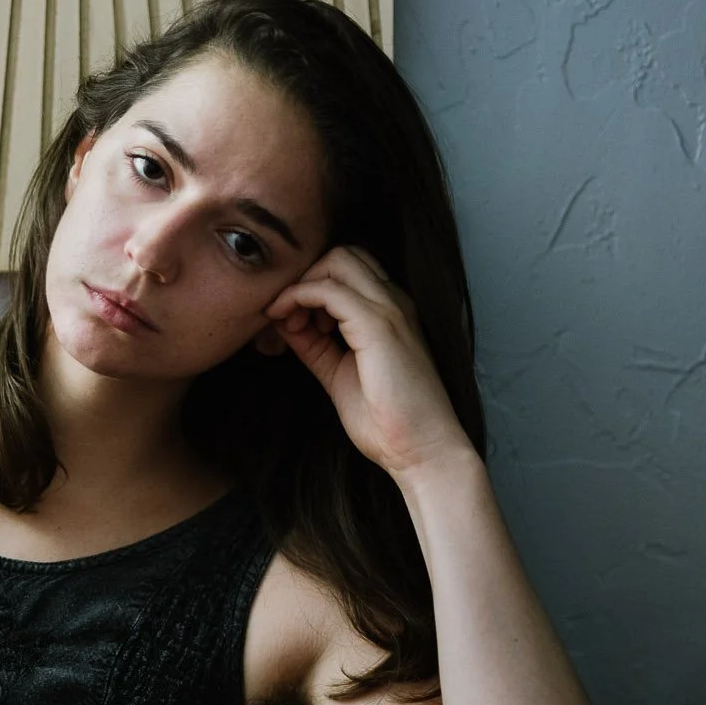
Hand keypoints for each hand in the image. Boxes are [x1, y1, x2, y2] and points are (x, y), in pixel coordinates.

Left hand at [260, 246, 470, 478]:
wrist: (422, 450)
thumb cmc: (387, 421)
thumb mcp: (338, 373)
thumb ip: (314, 346)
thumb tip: (283, 323)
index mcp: (390, 311)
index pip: (347, 269)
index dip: (312, 286)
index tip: (293, 322)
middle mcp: (393, 301)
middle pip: (340, 253)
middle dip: (305, 277)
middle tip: (289, 319)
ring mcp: (389, 309)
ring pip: (335, 260)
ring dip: (301, 285)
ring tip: (290, 324)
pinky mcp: (378, 325)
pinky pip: (329, 290)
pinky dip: (299, 299)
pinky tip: (289, 325)